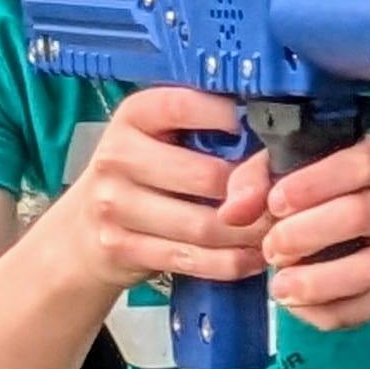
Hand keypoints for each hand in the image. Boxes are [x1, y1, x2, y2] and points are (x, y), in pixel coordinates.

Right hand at [65, 88, 269, 291]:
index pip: (185, 107)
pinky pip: (193, 259)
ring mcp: (115, 204)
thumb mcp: (163, 140)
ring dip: (251, 233)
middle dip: (256, 192)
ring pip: (205, 225)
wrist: (82, 231)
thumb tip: (278, 140)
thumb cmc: (143, 176)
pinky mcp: (121, 247)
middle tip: (288, 200)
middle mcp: (118, 156)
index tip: (269, 133)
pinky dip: (233, 261)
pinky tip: (255, 257)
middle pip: (208, 176)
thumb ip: (209, 134)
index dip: (232, 120)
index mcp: (134, 116)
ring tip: (278, 231)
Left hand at [262, 127, 369, 330]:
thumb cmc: (332, 182)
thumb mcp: (297, 163)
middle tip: (270, 247)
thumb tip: (232, 213)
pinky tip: (297, 303)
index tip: (275, 203)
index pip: (362, 164)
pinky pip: (366, 308)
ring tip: (279, 286)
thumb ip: (258, 179)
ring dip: (318, 282)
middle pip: (364, 215)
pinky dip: (326, 310)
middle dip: (307, 234)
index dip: (315, 183)